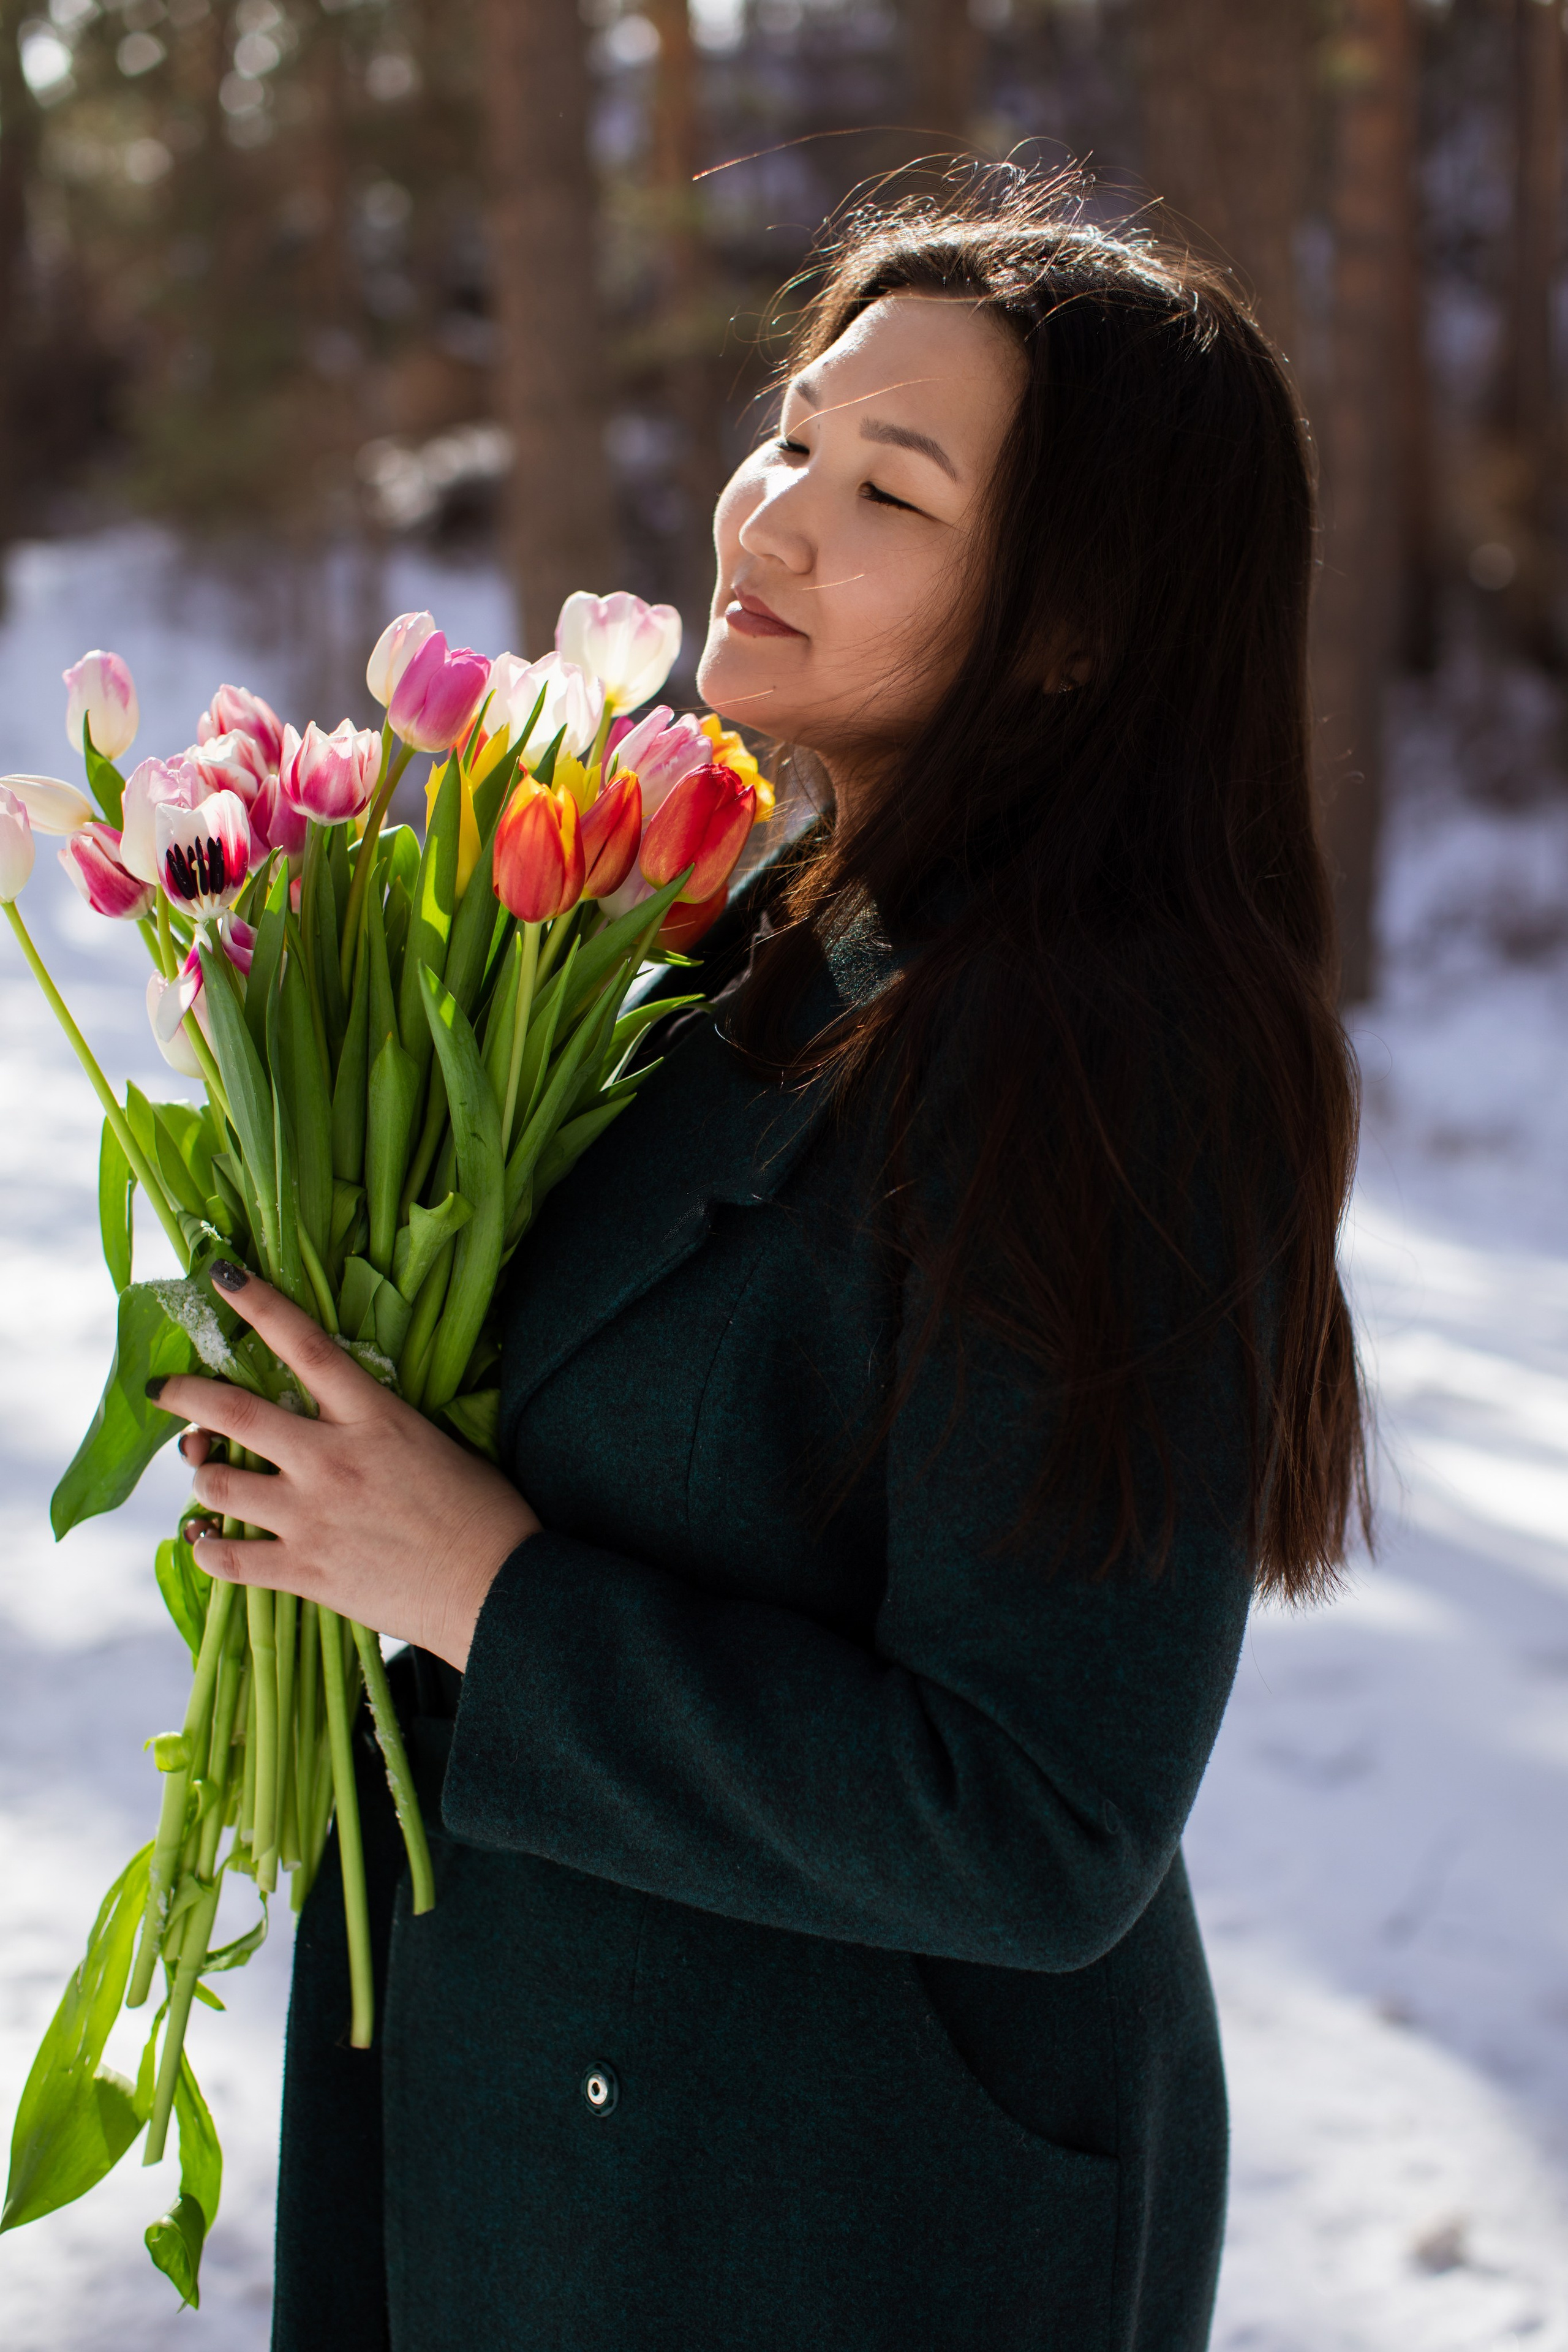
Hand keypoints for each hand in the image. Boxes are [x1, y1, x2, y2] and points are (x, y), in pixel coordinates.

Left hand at [149, 1262, 538, 1670]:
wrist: (499, 1589)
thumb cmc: (484, 1513)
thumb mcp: (432, 1442)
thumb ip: (375, 1424)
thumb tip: (330, 1416)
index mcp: (374, 1418)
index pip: (305, 1344)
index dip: (259, 1303)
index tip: (222, 1276)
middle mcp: (333, 1461)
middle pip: (234, 1413)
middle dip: (185, 1395)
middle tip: (163, 1390)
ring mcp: (314, 1518)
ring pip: (218, 1484)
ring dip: (205, 1476)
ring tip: (212, 1477)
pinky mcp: (306, 1572)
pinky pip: (225, 1558)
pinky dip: (206, 1547)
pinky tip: (208, 1540)